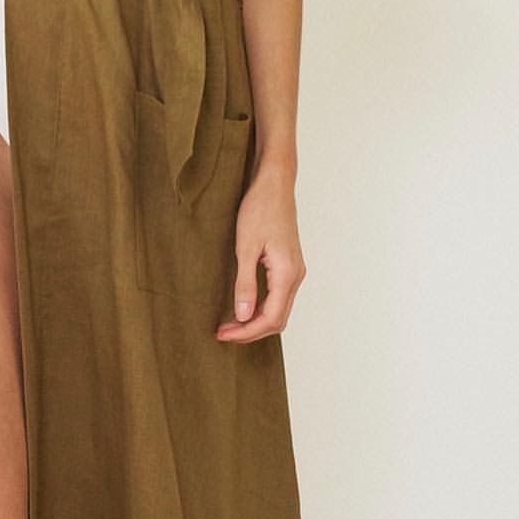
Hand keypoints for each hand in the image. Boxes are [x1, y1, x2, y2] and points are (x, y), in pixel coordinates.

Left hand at [215, 164, 305, 342]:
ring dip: (256, 321)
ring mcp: (294, 270)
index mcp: (287, 274)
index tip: (222, 334)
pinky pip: (278, 296)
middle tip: (223, 333)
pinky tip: (243, 306)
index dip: (246, 332)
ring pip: (279, 309)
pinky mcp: (289, 264)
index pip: (270, 318)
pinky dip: (262, 308)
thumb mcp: (245, 247)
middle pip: (277, 319)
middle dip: (250, 331)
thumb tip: (243, 315)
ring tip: (230, 323)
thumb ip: (245, 284)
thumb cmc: (259, 209)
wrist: (274, 184)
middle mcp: (296, 276)